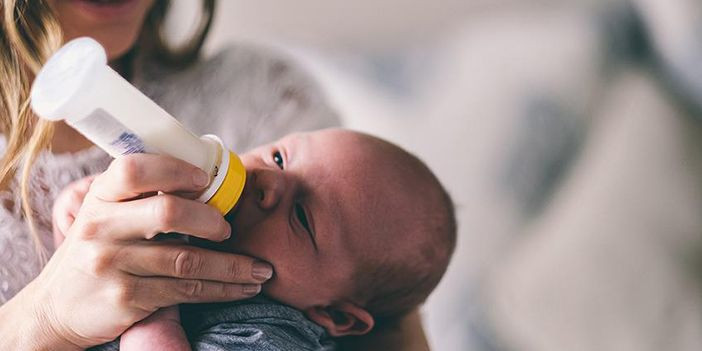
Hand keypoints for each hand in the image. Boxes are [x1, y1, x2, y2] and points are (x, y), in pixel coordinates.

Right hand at [25, 154, 271, 348]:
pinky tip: (243, 288)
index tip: (205, 180)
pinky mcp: (127, 298)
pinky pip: (186, 290)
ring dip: (234, 266)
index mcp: (100, 197)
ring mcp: (113, 265)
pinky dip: (223, 289)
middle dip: (211, 220)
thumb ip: (140, 198)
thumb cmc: (95, 252)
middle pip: (168, 213)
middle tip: (229, 229)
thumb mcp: (105, 216)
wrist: (56, 309)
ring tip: (261, 270)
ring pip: (187, 260)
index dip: (176, 170)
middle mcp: (102, 228)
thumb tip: (204, 180)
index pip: (135, 169)